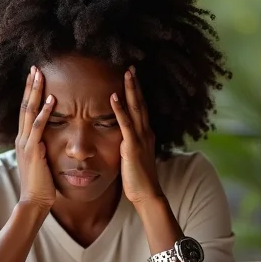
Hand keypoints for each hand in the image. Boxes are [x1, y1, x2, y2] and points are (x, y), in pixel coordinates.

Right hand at [16, 66, 55, 209]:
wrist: (34, 201)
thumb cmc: (41, 184)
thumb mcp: (40, 162)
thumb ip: (41, 148)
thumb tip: (47, 140)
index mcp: (24, 140)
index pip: (25, 111)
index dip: (29, 93)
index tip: (34, 77)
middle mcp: (22, 139)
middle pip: (24, 106)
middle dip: (29, 85)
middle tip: (35, 66)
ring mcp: (26, 144)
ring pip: (29, 112)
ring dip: (35, 92)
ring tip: (40, 74)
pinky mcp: (33, 151)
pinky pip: (39, 127)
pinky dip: (44, 112)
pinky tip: (50, 99)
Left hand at [110, 66, 163, 206]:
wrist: (147, 195)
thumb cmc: (138, 181)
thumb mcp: (133, 159)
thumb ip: (129, 146)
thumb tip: (122, 141)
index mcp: (145, 136)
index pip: (141, 110)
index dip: (137, 93)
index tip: (132, 78)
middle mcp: (145, 133)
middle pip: (141, 104)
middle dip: (136, 85)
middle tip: (131, 66)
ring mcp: (140, 139)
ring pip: (136, 109)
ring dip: (131, 90)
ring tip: (126, 72)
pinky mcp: (132, 147)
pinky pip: (125, 124)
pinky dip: (120, 109)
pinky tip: (114, 96)